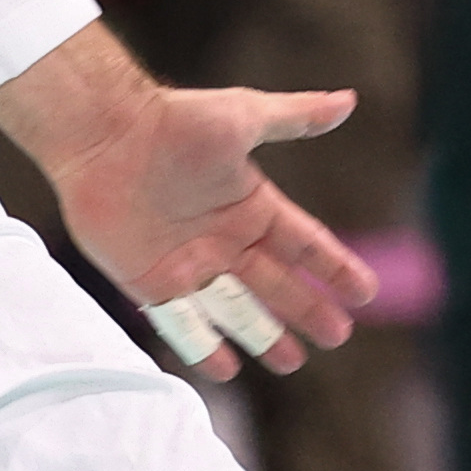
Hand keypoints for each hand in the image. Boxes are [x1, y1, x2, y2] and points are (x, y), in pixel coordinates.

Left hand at [0, 26, 377, 378]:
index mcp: (251, 205)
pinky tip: (227, 368)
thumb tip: (348, 101)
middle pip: (276, 284)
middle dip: (307, 310)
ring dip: (264, 336)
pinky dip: (204, 347)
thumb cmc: (174, 121)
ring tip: (292, 362)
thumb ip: (295, 117)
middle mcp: (225, 239)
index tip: (365, 292)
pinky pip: (183, 323)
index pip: (304, 244)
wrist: (105, 135)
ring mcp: (189, 264)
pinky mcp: (151, 282)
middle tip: (337, 336)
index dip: (334, 268)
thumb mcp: (243, 116)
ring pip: (235, 310)